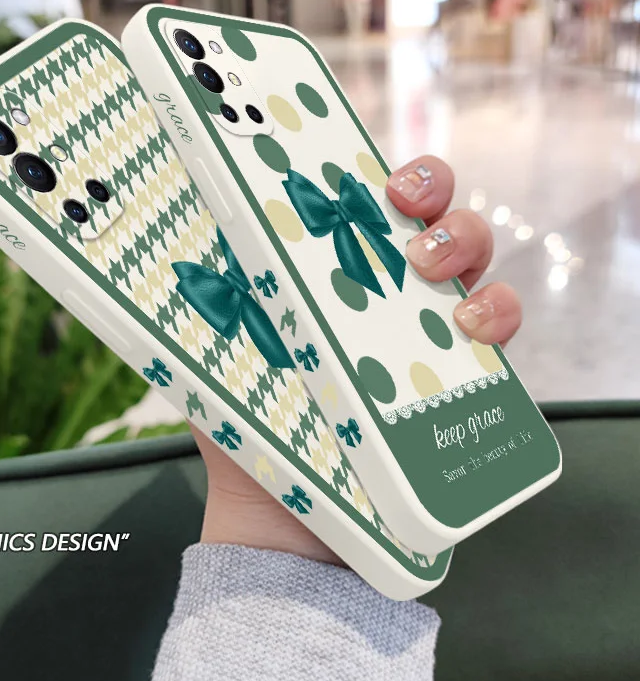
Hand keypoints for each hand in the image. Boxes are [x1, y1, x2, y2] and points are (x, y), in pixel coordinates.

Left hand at [194, 155, 521, 563]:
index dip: (372, 168)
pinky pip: (500, 323)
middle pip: (428, 209)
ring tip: (427, 266)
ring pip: (472, 252)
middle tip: (402, 207)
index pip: (363, 197)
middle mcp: (383, 287)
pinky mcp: (459, 371)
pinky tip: (470, 324)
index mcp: (329, 268)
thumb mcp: (216, 343)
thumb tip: (180, 218)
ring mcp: (425, 324)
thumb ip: (205, 286)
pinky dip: (497, 310)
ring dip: (463, 238)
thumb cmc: (245, 420)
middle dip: (429, 188)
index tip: (368, 170)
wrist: (282, 512)